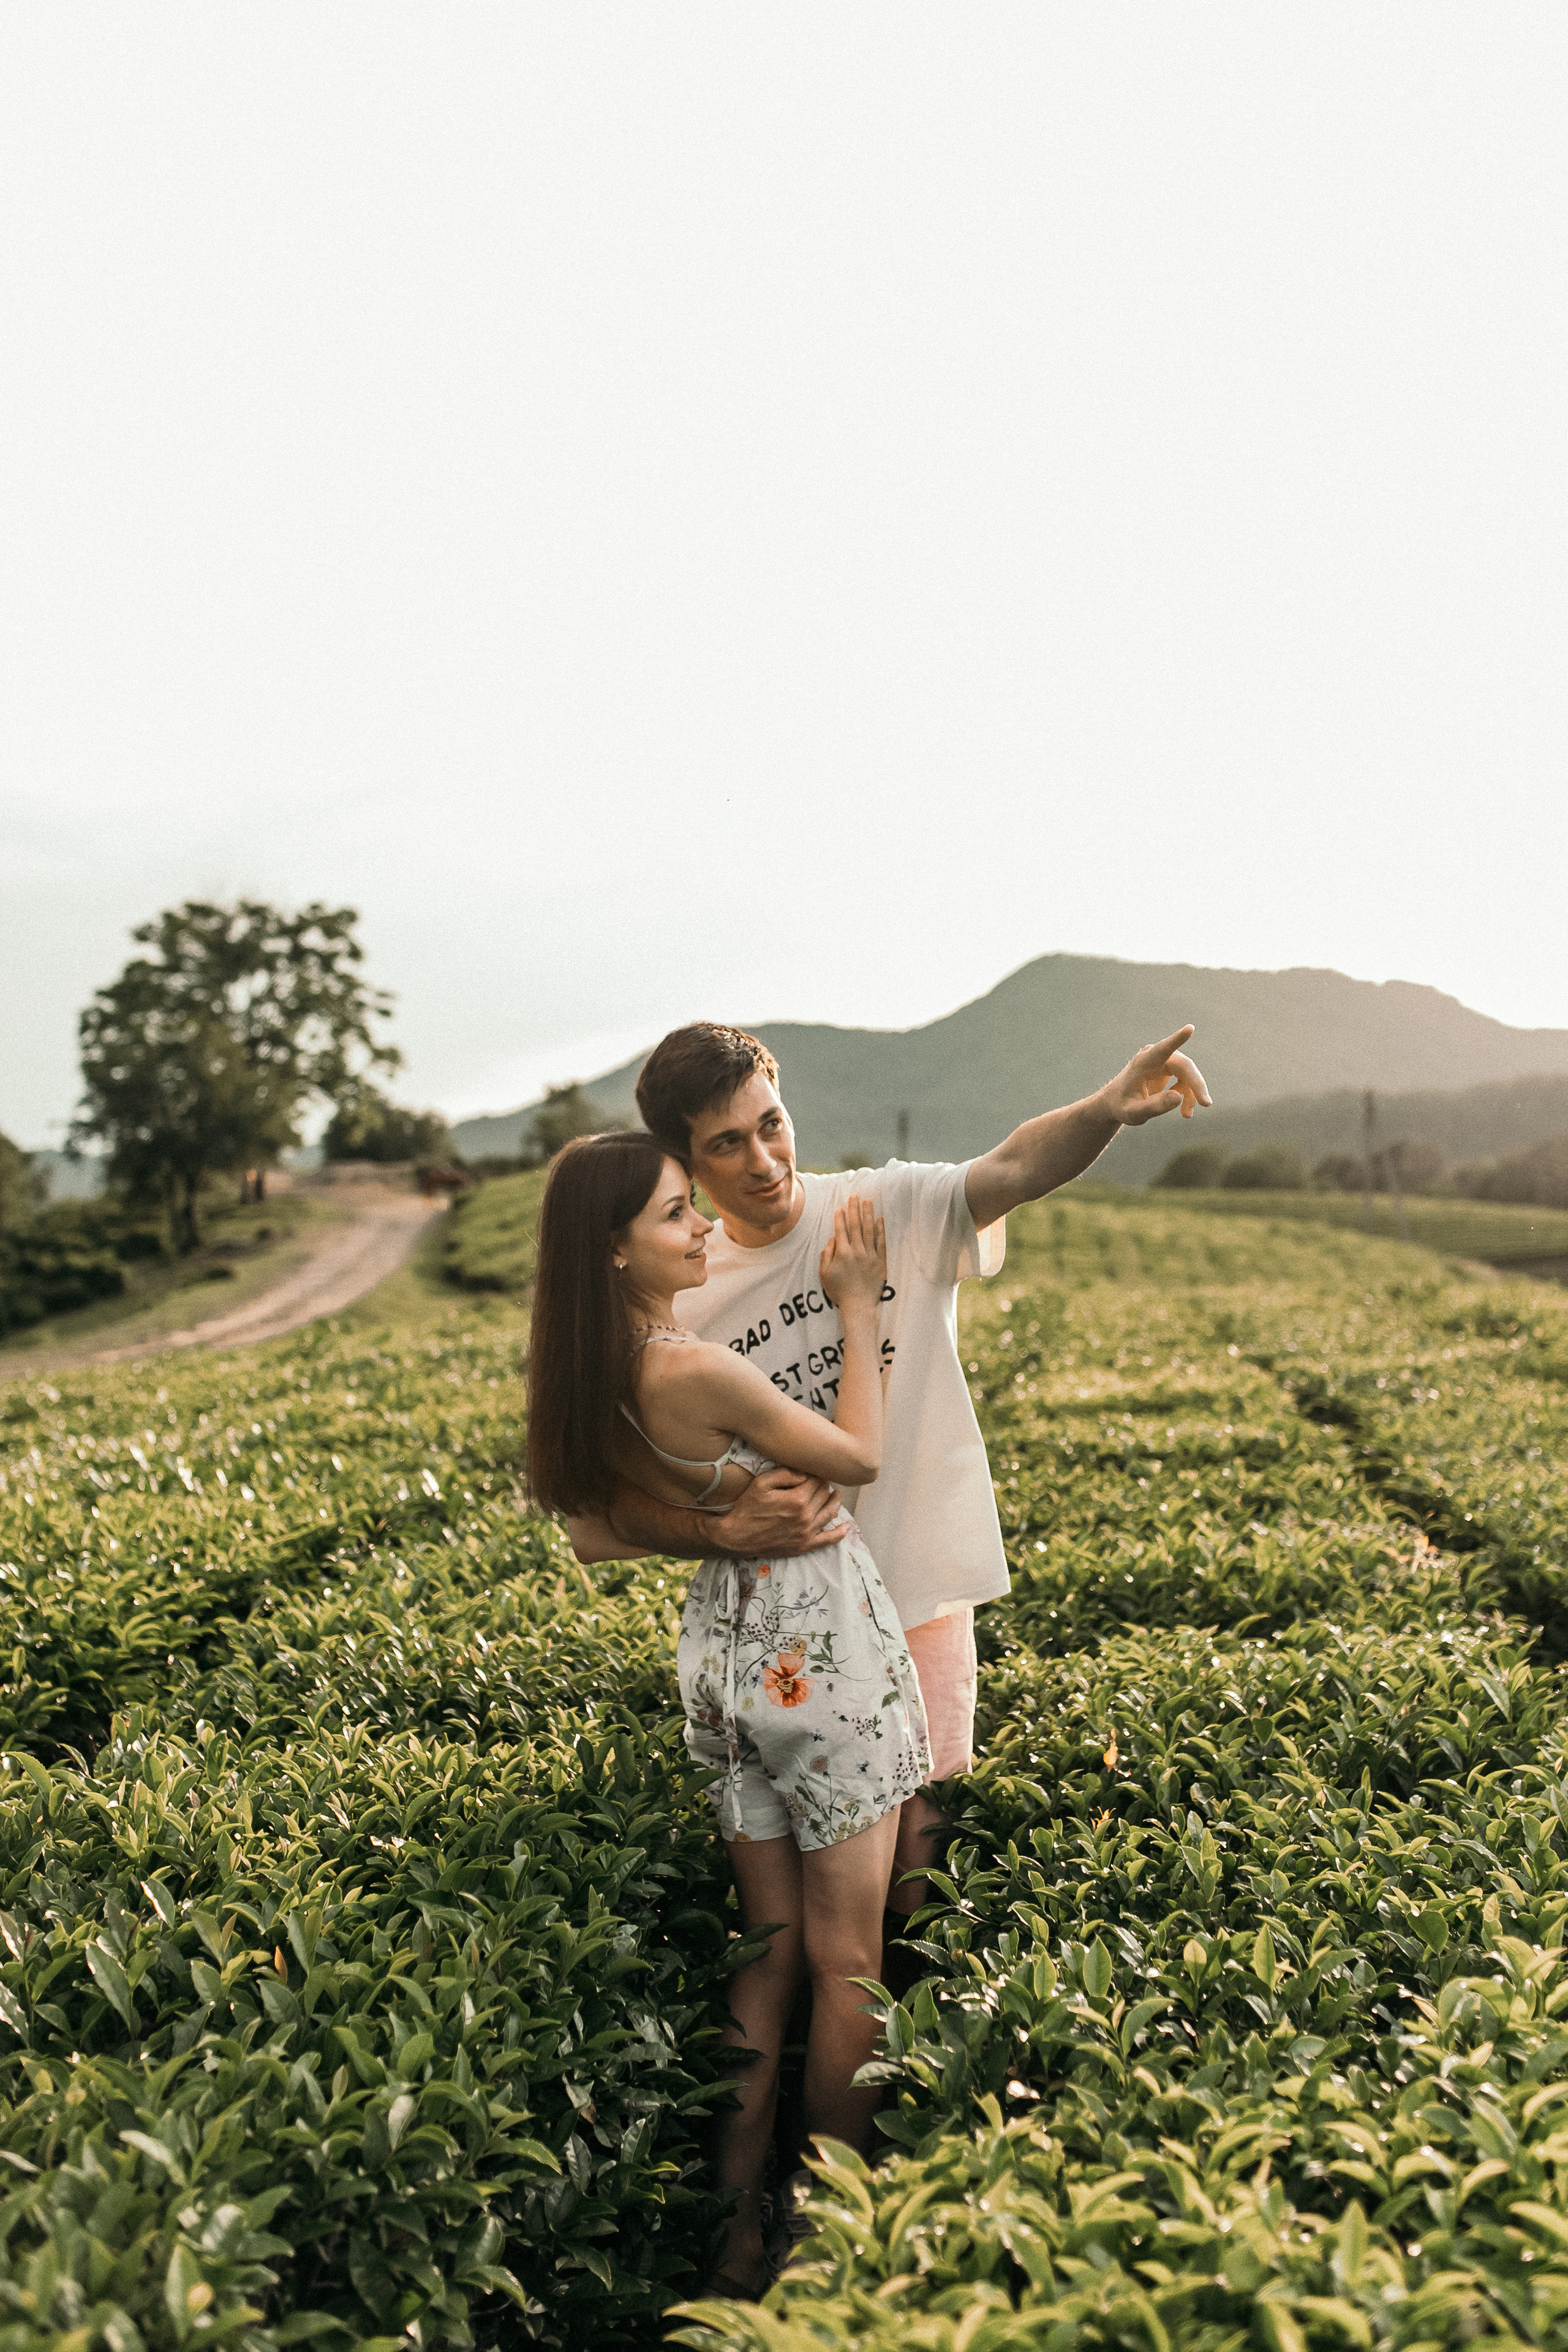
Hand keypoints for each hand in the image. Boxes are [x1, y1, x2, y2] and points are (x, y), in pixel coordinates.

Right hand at [710, 1466, 846, 1557]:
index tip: (812, 1470)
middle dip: (824, 1486)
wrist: (736, 1537)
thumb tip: (806, 1472)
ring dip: (834, 1502)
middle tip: (819, 1480)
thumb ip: (786, 1473)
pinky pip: (829, 1541)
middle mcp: (806, 1517)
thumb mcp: (761, 1483)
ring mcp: (807, 1534)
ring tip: (834, 1495)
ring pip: (830, 1513)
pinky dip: (840, 1533)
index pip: (817, 1481)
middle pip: (824, 1495)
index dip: (816, 1473)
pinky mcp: (804, 1546)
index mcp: (797, 1500)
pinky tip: (847, 1526)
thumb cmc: (747, 1507)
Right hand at [818, 1194, 886, 1313]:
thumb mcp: (824, 1274)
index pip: (841, 1229)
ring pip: (869, 1230)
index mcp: (842, 1253)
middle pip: (855, 1225)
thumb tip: (832, 1238)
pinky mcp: (881, 1261)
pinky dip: (880, 1229)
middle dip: (854, 1209)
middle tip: (854, 1195)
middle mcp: (857, 1251)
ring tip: (868, 1201)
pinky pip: (881, 1242)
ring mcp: (870, 1256)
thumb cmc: (839, 1291)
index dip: (840, 1217)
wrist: (858, 1306)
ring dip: (868, 1214)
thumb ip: (826, 1254)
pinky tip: (880, 1218)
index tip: (840, 1207)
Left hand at [1099, 1025, 1213, 1127]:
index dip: (1177, 1040)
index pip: (1162, 1049)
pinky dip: (1188, 1094)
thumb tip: (1178, 1097)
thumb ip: (1154, 1106)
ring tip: (1186, 1115)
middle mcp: (1154, 1056)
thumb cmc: (1121, 1106)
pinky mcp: (1168, 1066)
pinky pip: (1186, 1078)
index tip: (1190, 1028)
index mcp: (1143, 1063)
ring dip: (1191, 1094)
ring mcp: (1163, 1059)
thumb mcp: (1134, 1113)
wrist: (1115, 1102)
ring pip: (1188, 1073)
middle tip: (1206, 1103)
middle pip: (1184, 1065)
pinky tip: (1184, 1110)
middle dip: (1196, 1084)